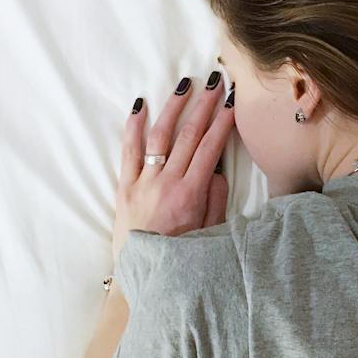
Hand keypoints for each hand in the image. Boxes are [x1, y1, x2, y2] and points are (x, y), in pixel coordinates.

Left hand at [111, 75, 233, 259]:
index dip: (223, 121)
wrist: (142, 276)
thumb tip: (219, 170)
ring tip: (184, 85)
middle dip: (204, 105)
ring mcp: (143, 182)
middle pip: (189, 135)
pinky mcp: (124, 187)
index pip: (211, 147)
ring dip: (173, 107)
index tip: (233, 101)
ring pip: (160, 136)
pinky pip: (128, 151)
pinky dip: (133, 126)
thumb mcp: (209, 233)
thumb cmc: (180, 258)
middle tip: (214, 82)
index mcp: (190, 194)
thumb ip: (215, 200)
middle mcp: (166, 182)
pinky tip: (140, 106)